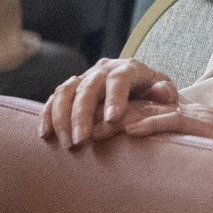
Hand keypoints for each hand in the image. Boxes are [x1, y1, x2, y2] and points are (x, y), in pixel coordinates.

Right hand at [44, 57, 188, 146]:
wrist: (144, 92)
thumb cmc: (158, 99)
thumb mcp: (168, 94)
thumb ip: (166, 93)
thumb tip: (161, 93)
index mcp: (129, 68)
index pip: (119, 79)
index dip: (114, 98)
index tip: (112, 120)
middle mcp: (104, 69)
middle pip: (88, 87)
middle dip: (82, 115)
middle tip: (81, 141)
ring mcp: (85, 78)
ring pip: (66, 91)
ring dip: (62, 117)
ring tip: (67, 144)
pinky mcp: (71, 90)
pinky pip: (53, 99)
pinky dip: (47, 115)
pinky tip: (45, 135)